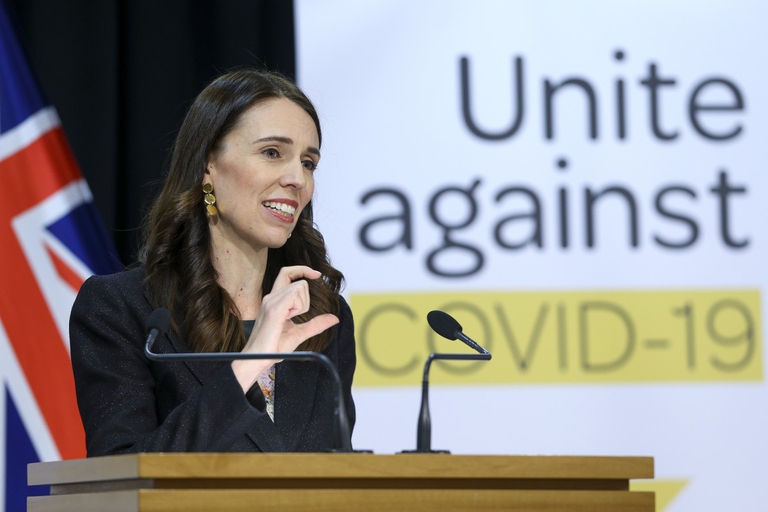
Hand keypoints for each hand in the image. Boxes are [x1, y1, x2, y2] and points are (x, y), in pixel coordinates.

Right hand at [231, 266, 338, 391]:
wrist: (256, 360)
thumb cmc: (273, 348)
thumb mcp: (299, 333)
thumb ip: (316, 324)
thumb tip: (334, 318)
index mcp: (275, 300)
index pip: (287, 273)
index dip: (302, 269)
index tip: (317, 275)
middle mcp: (271, 297)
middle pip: (298, 281)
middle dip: (306, 298)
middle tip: (295, 316)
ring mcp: (271, 302)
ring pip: (299, 287)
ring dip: (302, 305)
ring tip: (288, 320)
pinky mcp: (273, 309)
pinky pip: (294, 296)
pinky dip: (298, 307)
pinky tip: (287, 319)